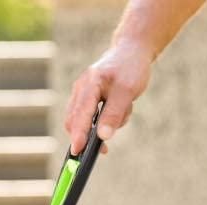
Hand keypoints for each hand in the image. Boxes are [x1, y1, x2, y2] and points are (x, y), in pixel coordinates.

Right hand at [64, 40, 154, 154]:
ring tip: (123, 113)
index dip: (78, 134)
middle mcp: (81, 89)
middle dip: (88, 137)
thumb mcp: (127, 92)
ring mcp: (82, 94)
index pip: (80, 114)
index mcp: (90, 84)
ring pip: (84, 122)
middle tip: (104, 149)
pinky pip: (91, 118)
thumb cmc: (130, 69)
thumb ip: (114, 114)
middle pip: (74, 121)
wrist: (131, 52)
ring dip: (101, 127)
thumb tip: (102, 137)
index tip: (77, 151)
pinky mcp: (87, 99)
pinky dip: (104, 122)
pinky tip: (120, 113)